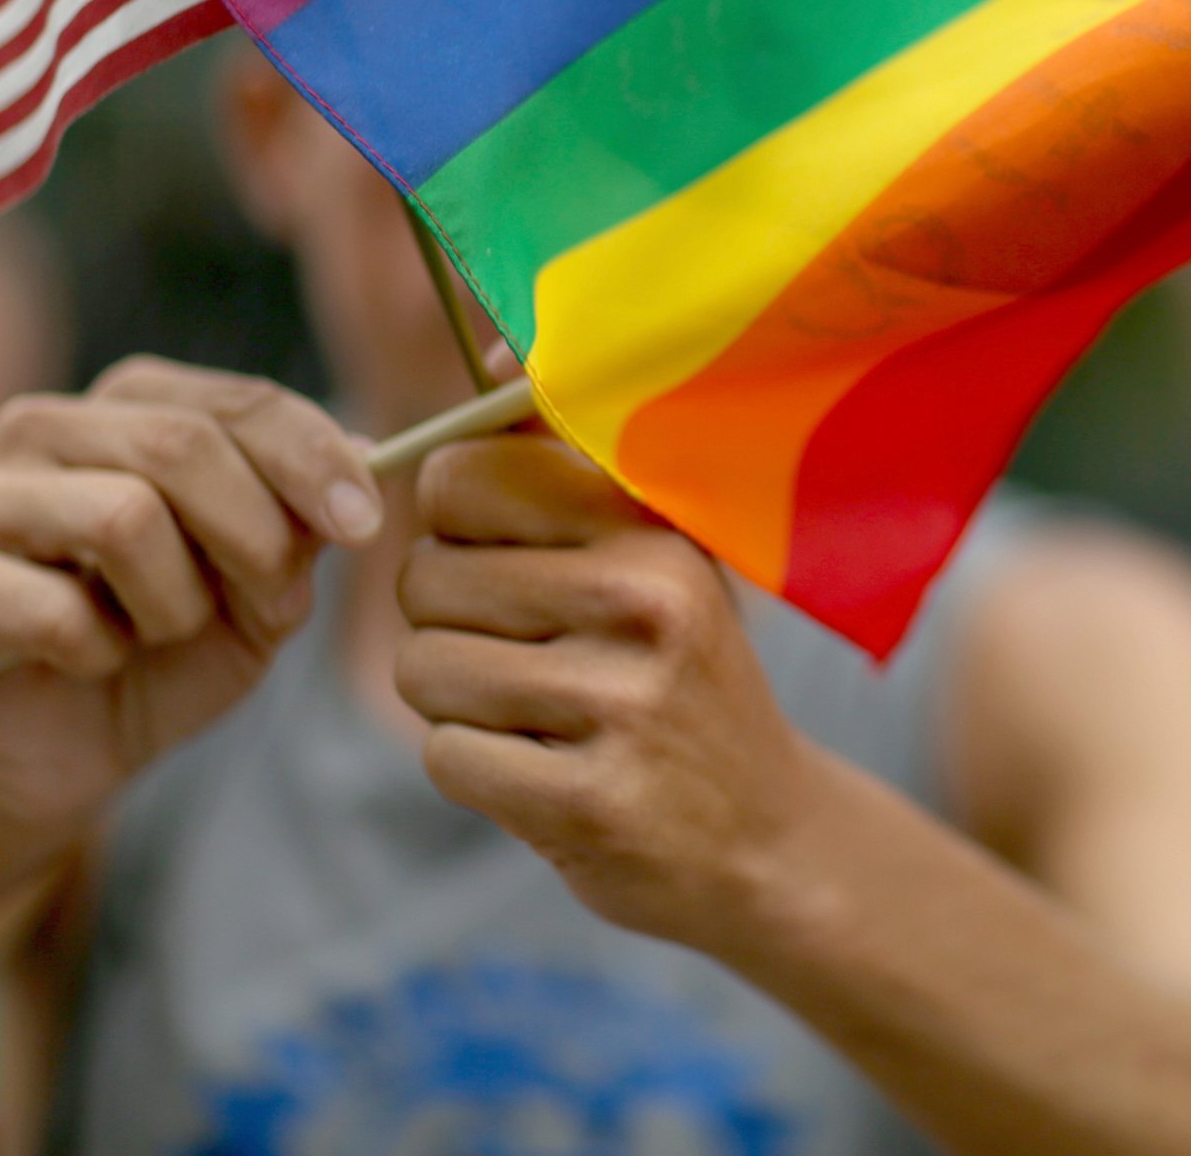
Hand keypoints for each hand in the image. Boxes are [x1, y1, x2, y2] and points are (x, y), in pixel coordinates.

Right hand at [0, 358, 382, 831]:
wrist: (71, 753)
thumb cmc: (169, 650)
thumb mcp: (263, 589)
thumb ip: (302, 524)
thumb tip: (368, 455)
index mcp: (130, 406)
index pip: (239, 402)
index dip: (315, 460)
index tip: (366, 525)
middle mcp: (44, 428)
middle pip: (182, 445)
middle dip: (254, 536)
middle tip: (269, 603)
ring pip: (123, 516)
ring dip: (176, 603)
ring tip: (158, 632)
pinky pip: (55, 610)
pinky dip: (102, 653)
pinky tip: (90, 663)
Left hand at [395, 435, 826, 949]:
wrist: (767, 840)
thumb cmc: (680, 676)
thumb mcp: (655, 553)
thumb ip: (566, 458)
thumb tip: (494, 350)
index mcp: (648, 529)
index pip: (462, 478)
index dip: (456, 527)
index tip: (506, 561)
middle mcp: (643, 603)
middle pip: (423, 578)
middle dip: (448, 624)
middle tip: (525, 656)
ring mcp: (620, 706)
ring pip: (422, 669)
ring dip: (457, 703)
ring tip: (537, 715)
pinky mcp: (589, 802)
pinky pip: (445, 757)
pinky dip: (475, 771)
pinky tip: (544, 774)